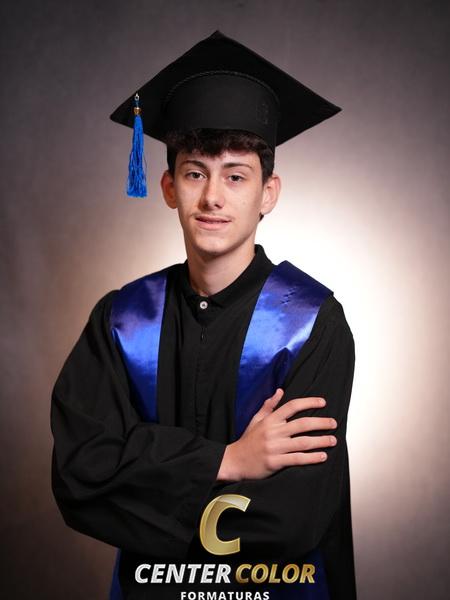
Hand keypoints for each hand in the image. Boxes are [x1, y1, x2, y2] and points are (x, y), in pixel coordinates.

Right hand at [217, 389, 336, 480]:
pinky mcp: (275, 462)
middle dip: (321, 423)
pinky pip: (297, 459)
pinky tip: (322, 456)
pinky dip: (311, 457)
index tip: (323, 402)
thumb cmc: (247, 440)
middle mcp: (273, 432)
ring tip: (333, 440)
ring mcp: (274, 447)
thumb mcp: (256, 420)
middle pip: (302, 424)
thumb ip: (269, 406)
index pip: (292, 406)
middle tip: (333, 423)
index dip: (309, 402)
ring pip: (303, 442)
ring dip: (321, 441)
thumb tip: (280, 391)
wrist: (234, 461)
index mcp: (270, 420)